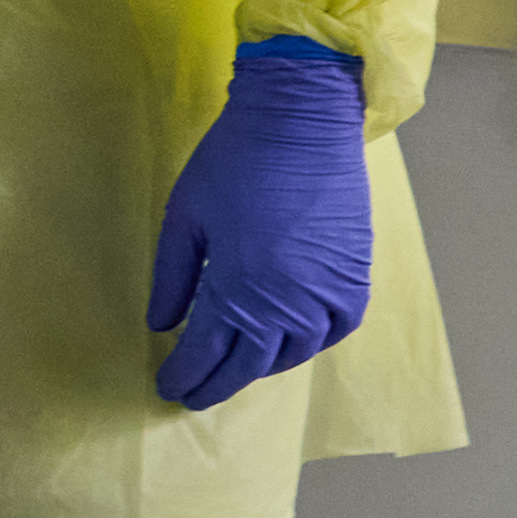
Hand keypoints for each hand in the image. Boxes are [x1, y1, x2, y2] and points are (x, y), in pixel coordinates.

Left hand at [147, 38, 370, 408]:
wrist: (302, 122)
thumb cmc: (233, 163)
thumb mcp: (184, 218)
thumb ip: (172, 278)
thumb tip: (162, 325)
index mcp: (239, 289)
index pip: (207, 352)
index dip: (186, 374)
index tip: (168, 387)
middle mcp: (289, 303)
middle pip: (250, 365)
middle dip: (217, 384)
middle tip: (193, 395)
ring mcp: (328, 293)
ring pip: (293, 354)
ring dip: (260, 368)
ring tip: (233, 368)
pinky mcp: (355, 278)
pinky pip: (333, 331)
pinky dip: (307, 346)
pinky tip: (286, 344)